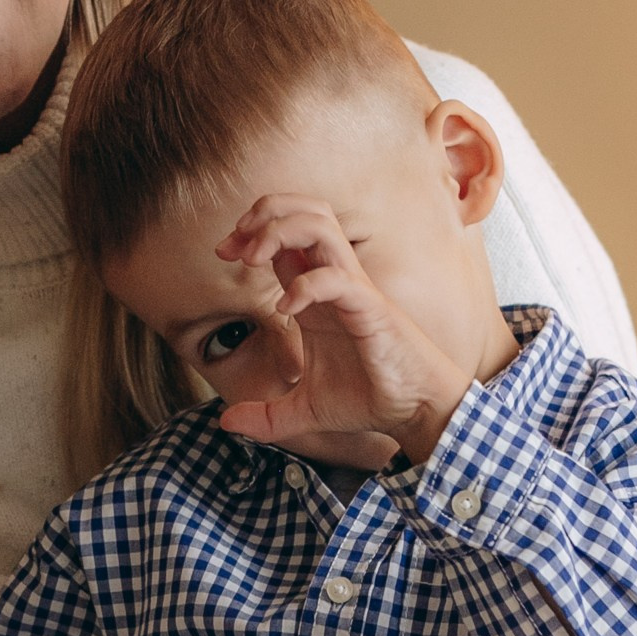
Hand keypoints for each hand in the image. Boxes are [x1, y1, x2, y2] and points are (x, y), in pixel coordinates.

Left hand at [214, 197, 470, 463]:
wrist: (414, 411)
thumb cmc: (369, 399)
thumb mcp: (304, 412)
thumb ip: (265, 417)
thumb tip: (227, 423)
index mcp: (316, 294)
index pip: (283, 239)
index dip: (249, 235)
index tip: (222, 253)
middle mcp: (334, 282)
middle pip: (304, 212)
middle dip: (263, 214)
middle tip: (233, 246)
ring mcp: (353, 290)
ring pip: (321, 226)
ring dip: (279, 232)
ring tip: (252, 260)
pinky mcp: (371, 309)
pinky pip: (336, 277)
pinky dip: (304, 285)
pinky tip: (285, 311)